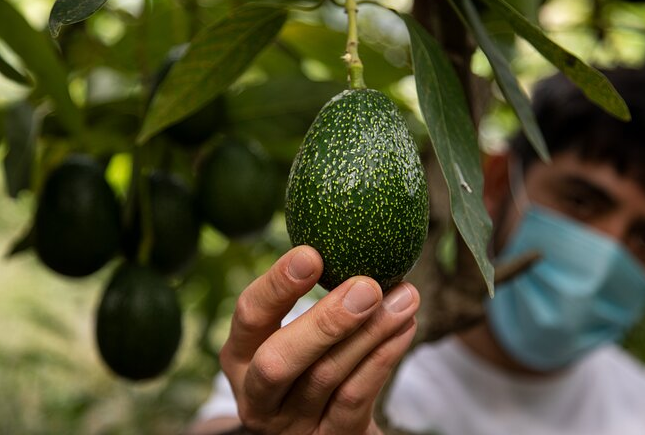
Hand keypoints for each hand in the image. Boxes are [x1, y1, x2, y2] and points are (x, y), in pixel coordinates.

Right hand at [219, 245, 419, 434]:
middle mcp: (257, 395)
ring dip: (370, 334)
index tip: (312, 253)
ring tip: (405, 298)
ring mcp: (291, 424)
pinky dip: (383, 360)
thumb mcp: (292, 334)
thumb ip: (314, 295)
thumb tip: (358, 230)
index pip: (249, 316)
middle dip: (325, 321)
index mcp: (239, 355)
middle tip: (367, 286)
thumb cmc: (310, 362)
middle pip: (279, 361)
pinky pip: (356, 400)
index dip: (277, 285)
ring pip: (327, 377)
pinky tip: (405, 328)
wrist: (322, 429)